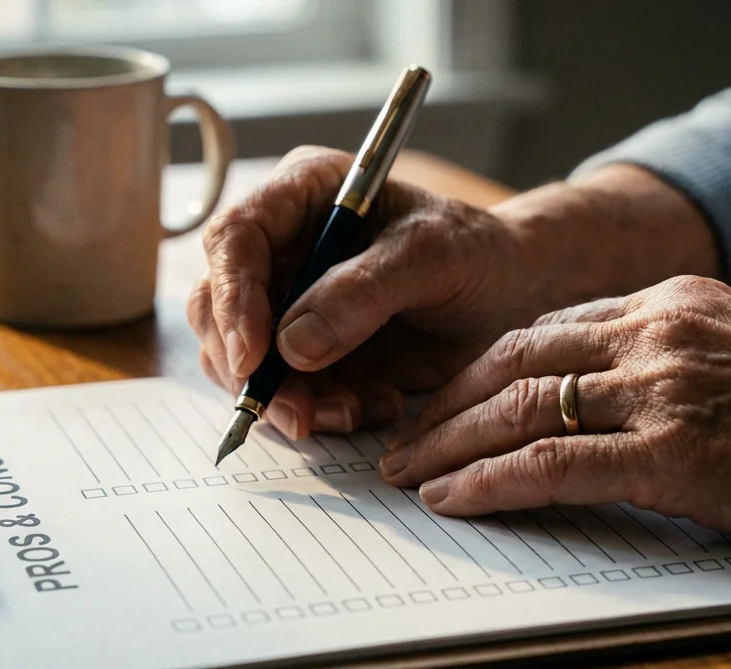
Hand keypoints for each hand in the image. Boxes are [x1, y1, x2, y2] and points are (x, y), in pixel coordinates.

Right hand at [190, 147, 551, 437]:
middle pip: (218, 305)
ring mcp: (289, 303)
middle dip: (249, 366)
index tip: (254, 356)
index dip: (233, 297)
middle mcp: (282, 247)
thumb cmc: (476, 253)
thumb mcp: (433, 256)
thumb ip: (363, 291)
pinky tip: (371, 407)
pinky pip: (282, 391)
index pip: (235, 238)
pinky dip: (317, 412)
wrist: (512, 296)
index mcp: (303, 194)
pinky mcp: (306, 354)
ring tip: (353, 411)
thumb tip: (293, 345)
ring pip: (241, 358)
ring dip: (286, 399)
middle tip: (296, 412)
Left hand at [380, 276, 730, 556]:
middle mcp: (655, 333)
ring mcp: (662, 389)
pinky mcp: (674, 452)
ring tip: (407, 474)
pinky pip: (553, 464)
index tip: (444, 400)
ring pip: (519, 407)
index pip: (544, 328)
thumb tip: (608, 402)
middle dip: (443, 403)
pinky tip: (455, 498)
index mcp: (671, 304)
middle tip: (399, 438)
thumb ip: (673, 362)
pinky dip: (492, 482)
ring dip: (449, 443)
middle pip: (512, 358)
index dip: (480, 369)